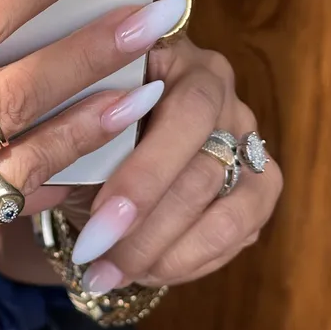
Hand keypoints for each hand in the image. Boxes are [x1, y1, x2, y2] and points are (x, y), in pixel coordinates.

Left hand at [70, 38, 282, 292]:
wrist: (96, 143)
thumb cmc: (80, 120)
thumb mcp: (70, 118)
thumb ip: (81, 132)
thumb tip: (77, 166)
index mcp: (179, 55)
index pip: (187, 112)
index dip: (148, 173)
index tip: (101, 221)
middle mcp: (222, 91)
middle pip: (206, 167)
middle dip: (149, 227)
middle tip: (98, 262)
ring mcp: (247, 137)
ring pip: (231, 208)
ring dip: (168, 252)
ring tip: (113, 275)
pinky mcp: (260, 183)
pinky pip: (240, 232)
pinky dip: (191, 261)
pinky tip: (145, 272)